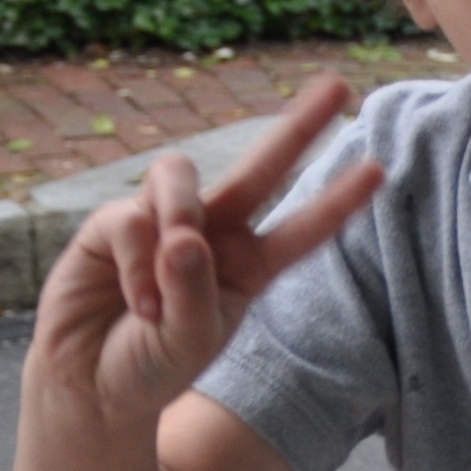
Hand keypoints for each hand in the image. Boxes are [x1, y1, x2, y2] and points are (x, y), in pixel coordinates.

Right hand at [27, 76, 382, 429]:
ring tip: (174, 263)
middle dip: (298, 127)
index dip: (338, 200)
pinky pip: (132, 220)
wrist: (90, 384)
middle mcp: (212, 235)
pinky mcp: (113, 224)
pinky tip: (137, 302)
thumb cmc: (151, 366)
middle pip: (260, 168)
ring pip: (181, 174)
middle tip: (338, 86)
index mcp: (249, 268)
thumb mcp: (189, 343)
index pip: (302, 229)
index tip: (380, 169)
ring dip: (180, 213)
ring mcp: (162, 222)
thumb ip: (195, 293)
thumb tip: (185, 236)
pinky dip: (138, 264)